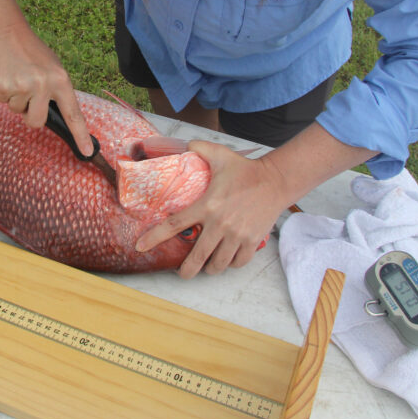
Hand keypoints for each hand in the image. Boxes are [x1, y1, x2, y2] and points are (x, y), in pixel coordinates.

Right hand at [0, 27, 93, 156]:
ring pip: (18, 112)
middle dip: (31, 116)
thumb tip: (56, 115)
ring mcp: (22, 88)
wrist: (5, 34)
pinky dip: (3, 92)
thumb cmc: (32, 52)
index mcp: (60, 80)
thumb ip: (56, 90)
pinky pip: (3, 102)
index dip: (81, 135)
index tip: (88, 152)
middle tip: (29, 96)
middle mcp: (43, 86)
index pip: (73, 114)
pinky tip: (6, 75)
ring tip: (17, 77)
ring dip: (16, 99)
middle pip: (37, 122)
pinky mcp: (3, 88)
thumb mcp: (53, 68)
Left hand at [135, 140, 292, 278]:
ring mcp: (237, 235)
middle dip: (186, 270)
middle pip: (197, 256)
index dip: (155, 237)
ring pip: (218, 264)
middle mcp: (220, 224)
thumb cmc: (246, 169)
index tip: (141, 246)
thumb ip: (199, 148)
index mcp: (207, 205)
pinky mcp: (252, 241)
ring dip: (210, 268)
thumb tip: (185, 144)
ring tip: (206, 265)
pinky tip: (227, 259)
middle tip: (182, 273)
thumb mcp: (219, 154)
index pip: (175, 224)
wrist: (276, 180)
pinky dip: (231, 264)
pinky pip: (238, 262)